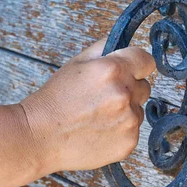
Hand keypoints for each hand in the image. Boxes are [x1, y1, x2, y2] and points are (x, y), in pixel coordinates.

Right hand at [20, 40, 155, 172]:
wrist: (40, 136)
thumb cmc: (56, 99)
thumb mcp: (76, 63)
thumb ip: (104, 49)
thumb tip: (123, 43)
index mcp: (113, 70)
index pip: (147, 61)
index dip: (137, 64)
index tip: (130, 70)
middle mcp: (125, 95)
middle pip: (144, 87)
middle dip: (129, 89)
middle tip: (103, 97)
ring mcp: (129, 121)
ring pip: (138, 110)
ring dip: (125, 111)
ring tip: (97, 117)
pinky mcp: (128, 143)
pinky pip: (133, 131)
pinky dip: (120, 131)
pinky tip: (98, 132)